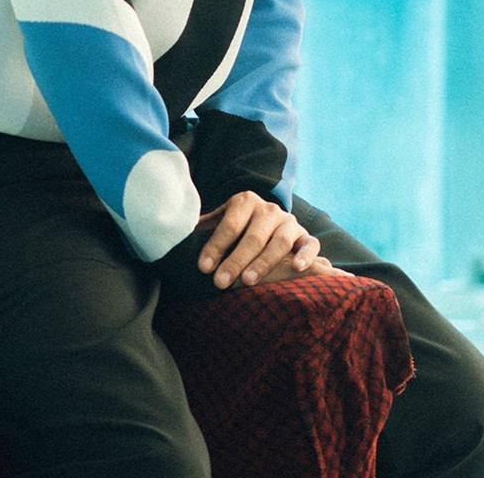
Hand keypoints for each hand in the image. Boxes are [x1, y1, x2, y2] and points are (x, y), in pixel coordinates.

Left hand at [195, 191, 350, 289]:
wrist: (269, 221)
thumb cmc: (237, 228)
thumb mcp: (219, 221)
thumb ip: (202, 227)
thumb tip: (173, 234)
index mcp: (245, 201)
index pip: (230, 224)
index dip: (216, 245)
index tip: (203, 267)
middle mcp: (268, 209)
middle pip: (253, 235)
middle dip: (236, 260)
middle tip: (220, 282)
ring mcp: (289, 221)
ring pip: (281, 241)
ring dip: (264, 261)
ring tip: (248, 281)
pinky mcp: (306, 236)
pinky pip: (310, 244)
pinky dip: (306, 255)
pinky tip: (296, 269)